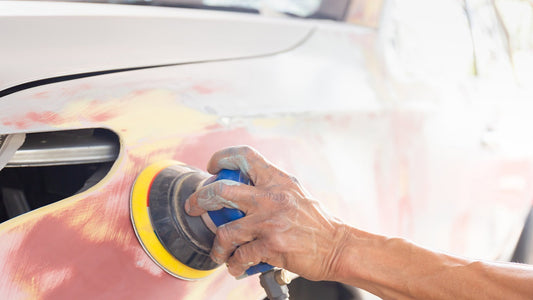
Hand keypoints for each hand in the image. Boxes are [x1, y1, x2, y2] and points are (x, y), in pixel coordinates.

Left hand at [185, 146, 346, 279]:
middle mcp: (272, 197)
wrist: (338, 247)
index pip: (245, 156)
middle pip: (222, 190)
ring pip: (225, 231)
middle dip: (200, 199)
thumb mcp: (295, 193)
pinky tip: (236, 266)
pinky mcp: (272, 246)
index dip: (222, 157)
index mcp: (278, 180)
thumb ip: (270, 188)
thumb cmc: (316, 222)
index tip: (212, 167)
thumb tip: (242, 187)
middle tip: (194, 207)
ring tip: (219, 252)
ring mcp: (270, 222)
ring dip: (216, 245)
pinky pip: (240, 256)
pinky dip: (234, 264)